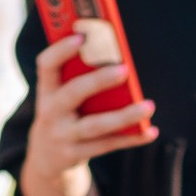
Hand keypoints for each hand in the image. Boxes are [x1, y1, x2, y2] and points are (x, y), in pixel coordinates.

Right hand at [22, 29, 156, 195]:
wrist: (45, 159)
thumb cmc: (62, 115)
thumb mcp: (59, 96)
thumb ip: (77, 78)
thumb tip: (115, 59)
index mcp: (46, 90)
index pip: (47, 65)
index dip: (61, 50)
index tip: (81, 36)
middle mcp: (50, 113)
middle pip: (73, 93)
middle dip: (98, 80)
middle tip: (124, 70)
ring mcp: (62, 137)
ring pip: (96, 126)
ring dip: (124, 116)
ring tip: (148, 106)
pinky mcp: (75, 156)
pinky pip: (107, 145)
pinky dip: (131, 138)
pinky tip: (150, 131)